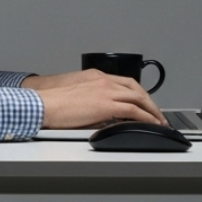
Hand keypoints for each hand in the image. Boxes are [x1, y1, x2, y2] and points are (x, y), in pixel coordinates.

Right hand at [22, 69, 166, 128]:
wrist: (43, 103)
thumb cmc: (51, 103)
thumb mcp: (75, 97)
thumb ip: (92, 103)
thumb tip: (101, 117)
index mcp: (96, 77)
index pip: (125, 83)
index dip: (138, 94)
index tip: (143, 103)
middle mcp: (104, 80)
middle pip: (136, 89)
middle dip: (149, 102)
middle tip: (156, 113)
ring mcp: (106, 91)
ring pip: (139, 97)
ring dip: (152, 110)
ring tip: (159, 121)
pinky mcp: (106, 104)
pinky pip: (133, 110)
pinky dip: (146, 117)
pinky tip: (151, 124)